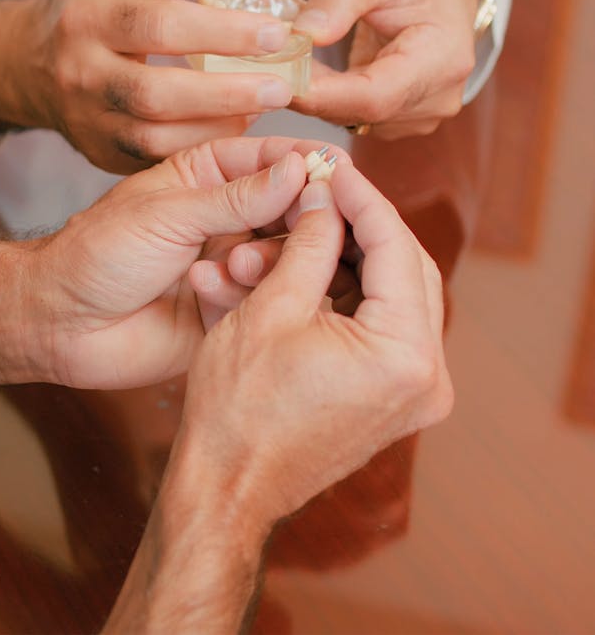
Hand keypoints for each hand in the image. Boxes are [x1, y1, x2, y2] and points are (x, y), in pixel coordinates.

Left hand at [29, 137, 333, 389]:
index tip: (340, 172)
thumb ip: (236, 197)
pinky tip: (219, 293)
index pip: (270, 158)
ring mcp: (230, 264)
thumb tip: (300, 170)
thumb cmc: (98, 255)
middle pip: (290, 209)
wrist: (62, 324)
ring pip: (285, 257)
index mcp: (205, 177)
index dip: (307, 162)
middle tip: (312, 227)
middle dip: (300, 218)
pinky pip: (266, 300)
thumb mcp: (167, 214)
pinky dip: (254, 297)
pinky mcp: (229, 309)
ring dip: (273, 260)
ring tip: (242, 267)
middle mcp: (224, 219)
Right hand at [32, 0, 293, 172]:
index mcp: (87, 19)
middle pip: (156, 94)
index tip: (275, 35)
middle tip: (281, 89)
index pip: (158, 26)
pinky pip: (155, 162)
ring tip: (262, 111)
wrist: (35, 67)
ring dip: (216, 130)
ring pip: (155, 139)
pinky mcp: (102, 155)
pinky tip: (233, 132)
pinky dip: (198, 150)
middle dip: (225, 94)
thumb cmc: (93, 10)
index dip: (220, 32)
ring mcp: (89, 122)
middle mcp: (83, 75)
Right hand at [179, 162, 453, 525]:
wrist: (226, 487)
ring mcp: (411, 392)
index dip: (362, 199)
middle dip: (354, 228)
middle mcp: (426, 377)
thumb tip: (325, 195)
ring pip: (386, 297)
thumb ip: (309, 242)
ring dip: (339, 264)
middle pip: (402, 270)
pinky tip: (299, 276)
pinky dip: (339, 298)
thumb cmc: (238, 409)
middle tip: (317, 195)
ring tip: (285, 244)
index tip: (333, 167)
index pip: (396, 248)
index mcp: (405, 356)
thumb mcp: (270, 309)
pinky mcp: (390, 399)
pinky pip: (375, 328)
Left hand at [291, 0, 484, 138]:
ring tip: (296, 65)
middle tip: (275, 70)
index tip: (284, 85)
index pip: (375, 96)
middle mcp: (435, 99)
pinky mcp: (400, 123)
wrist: (439, 1)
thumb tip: (305, 35)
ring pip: (352, 119)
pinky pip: (354, 118)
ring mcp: (419, 118)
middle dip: (313, 93)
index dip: (326, 96)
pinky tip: (316, 76)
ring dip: (318, 96)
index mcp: (441, 61)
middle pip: (360, 112)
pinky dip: (329, 100)